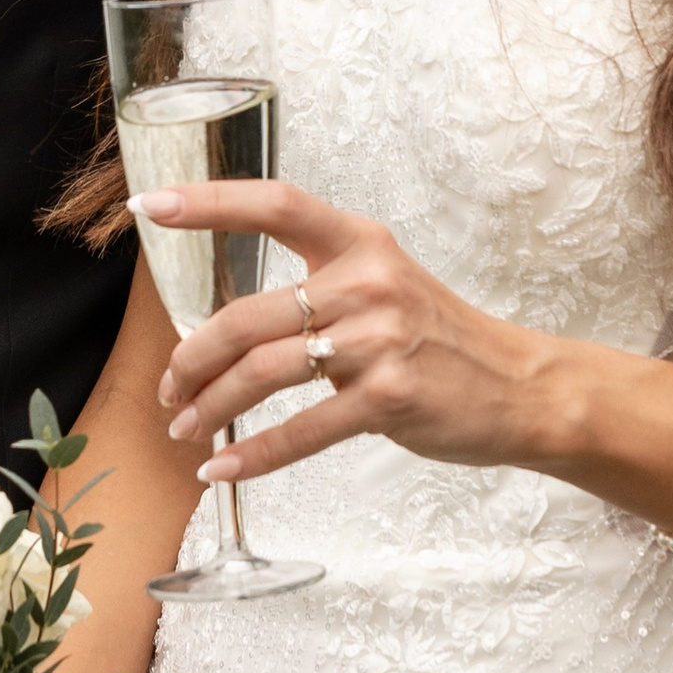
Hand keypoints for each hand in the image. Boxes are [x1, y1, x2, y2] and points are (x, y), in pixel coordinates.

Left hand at [150, 181, 533, 478]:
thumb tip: (233, 319)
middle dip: (191, 359)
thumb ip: (321, 284)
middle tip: (168, 388)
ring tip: (186, 428)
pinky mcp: (389, 398)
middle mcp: (367, 282)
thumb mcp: (386, 284)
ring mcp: (379, 340)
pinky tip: (223, 470)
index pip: (274, 204)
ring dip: (211, 406)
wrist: (522, 387)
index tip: (150, 206)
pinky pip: (301, 430)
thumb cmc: (439, 339)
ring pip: (262, 372)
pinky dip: (253, 456)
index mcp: (360, 241)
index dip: (208, 202)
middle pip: (246, 314)